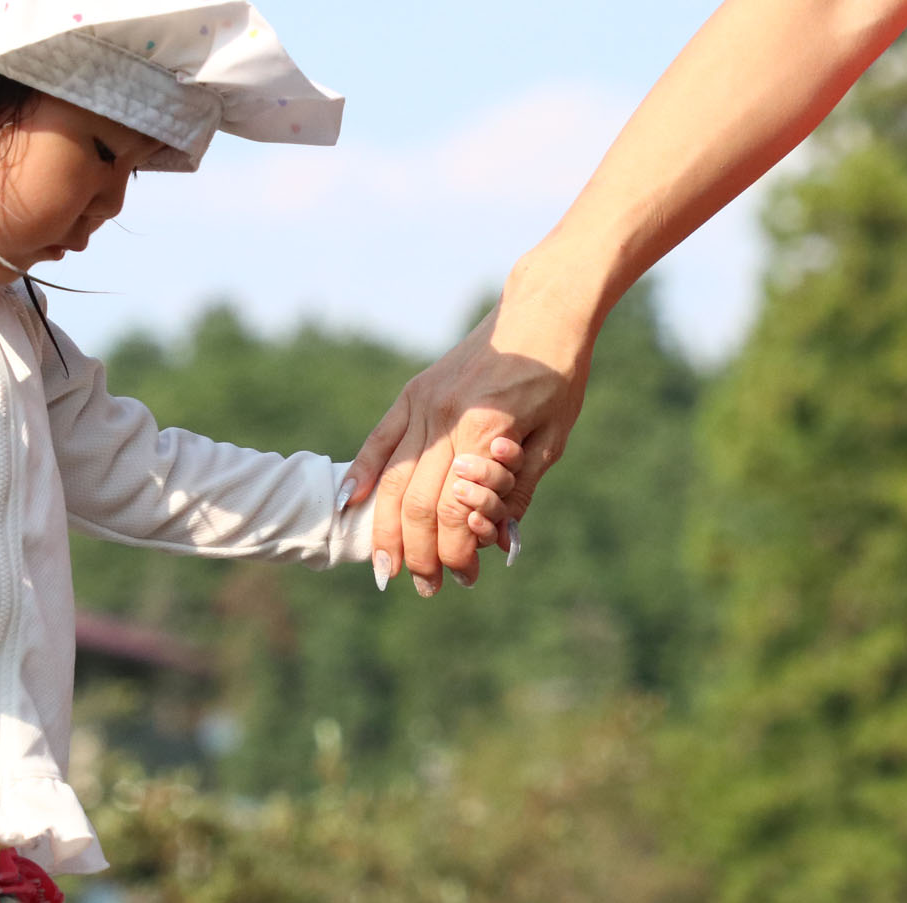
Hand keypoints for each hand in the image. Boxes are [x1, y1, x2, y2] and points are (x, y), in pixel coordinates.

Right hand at [345, 298, 589, 595]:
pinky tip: (348, 505)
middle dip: (418, 553)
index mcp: (484, 428)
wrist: (541, 310)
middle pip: (416, 502)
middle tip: (426, 587)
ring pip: (390, 479)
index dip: (456, 551)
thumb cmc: (557, 376)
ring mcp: (423, 402)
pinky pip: (379, 440)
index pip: (455, 509)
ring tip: (385, 569)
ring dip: (385, 530)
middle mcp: (445, 416)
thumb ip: (520, 491)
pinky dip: (361, 473)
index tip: (465, 577)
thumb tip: (497, 543)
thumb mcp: (553, 439)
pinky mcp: (413, 393)